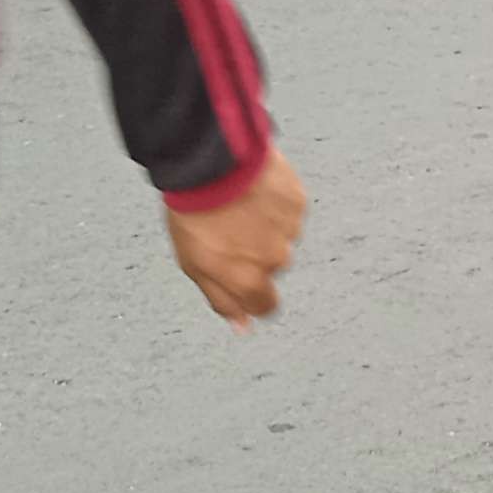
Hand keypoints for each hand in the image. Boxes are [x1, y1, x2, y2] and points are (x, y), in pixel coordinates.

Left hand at [167, 146, 307, 327]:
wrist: (208, 165)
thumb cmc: (195, 213)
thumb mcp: (195, 266)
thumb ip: (222, 300)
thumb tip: (243, 326)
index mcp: (250, 279)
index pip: (266, 306)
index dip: (252, 293)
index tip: (242, 277)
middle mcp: (276, 258)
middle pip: (272, 267)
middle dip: (255, 253)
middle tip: (230, 231)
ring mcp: (290, 228)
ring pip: (282, 237)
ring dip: (265, 226)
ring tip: (238, 207)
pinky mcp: (297, 200)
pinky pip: (289, 210)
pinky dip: (274, 204)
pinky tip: (252, 192)